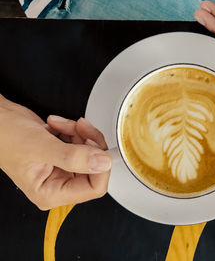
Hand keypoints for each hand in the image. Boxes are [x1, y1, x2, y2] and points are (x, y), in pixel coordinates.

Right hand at [0, 94, 111, 209]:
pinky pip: (81, 142)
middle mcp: (58, 184)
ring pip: (90, 152)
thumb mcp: (40, 147)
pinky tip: (57, 125)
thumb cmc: (5, 136)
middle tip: (81, 128)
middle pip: (95, 168)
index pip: (94, 188)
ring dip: (80, 133)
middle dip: (89, 143)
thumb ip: (73, 157)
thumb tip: (102, 163)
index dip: (100, 166)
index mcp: (51, 193)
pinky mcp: (64, 155)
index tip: (96, 146)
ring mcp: (62, 169)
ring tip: (62, 125)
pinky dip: (73, 130)